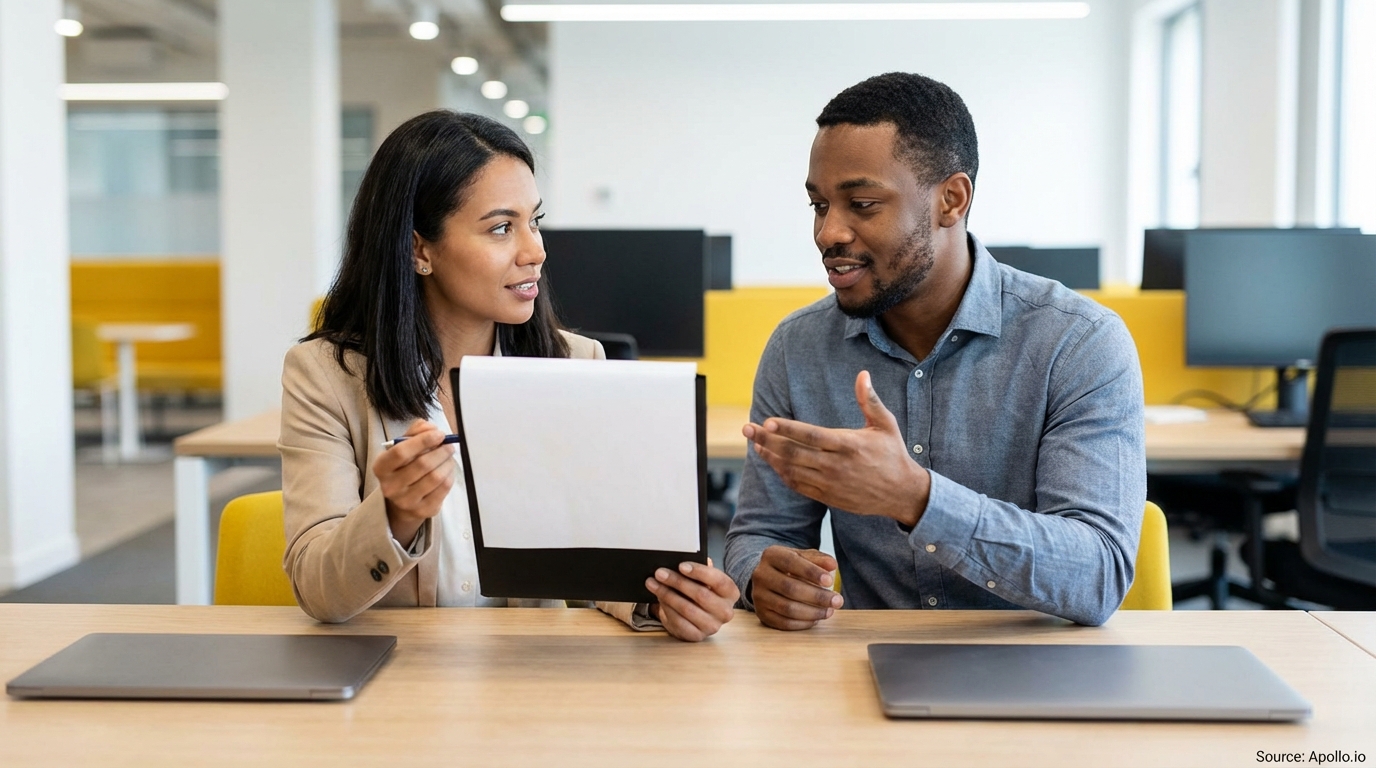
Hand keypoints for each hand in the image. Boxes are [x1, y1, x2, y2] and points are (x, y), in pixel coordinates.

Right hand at [373, 420, 456, 545]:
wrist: (402, 502)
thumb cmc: (404, 467)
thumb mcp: (403, 446)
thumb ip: (415, 431)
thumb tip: (431, 428)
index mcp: (381, 467)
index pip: (401, 452)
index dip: (423, 440)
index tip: (439, 434)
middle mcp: (390, 486)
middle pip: (422, 464)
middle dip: (441, 451)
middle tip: (449, 445)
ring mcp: (406, 501)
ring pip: (436, 477)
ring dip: (447, 463)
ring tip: (449, 457)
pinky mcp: (423, 510)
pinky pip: (443, 489)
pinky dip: (450, 475)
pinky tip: (448, 470)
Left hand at [645, 558, 738, 641]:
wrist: (695, 617)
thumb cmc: (701, 593)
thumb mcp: (704, 579)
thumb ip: (701, 569)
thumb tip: (691, 558)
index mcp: (730, 593)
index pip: (719, 581)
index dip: (699, 572)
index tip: (681, 566)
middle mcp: (725, 612)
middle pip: (701, 595)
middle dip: (677, 582)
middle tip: (660, 573)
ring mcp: (712, 626)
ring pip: (686, 609)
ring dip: (667, 594)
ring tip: (653, 583)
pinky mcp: (696, 636)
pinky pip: (678, 621)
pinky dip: (666, 608)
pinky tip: (658, 598)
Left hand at [743, 371, 929, 526]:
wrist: (902, 494)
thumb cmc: (893, 454)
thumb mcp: (886, 424)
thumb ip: (869, 400)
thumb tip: (862, 374)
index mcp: (848, 445)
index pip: (811, 436)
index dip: (787, 429)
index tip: (767, 421)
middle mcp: (836, 466)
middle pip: (794, 453)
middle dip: (767, 440)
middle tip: (746, 429)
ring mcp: (830, 483)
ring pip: (792, 470)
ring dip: (770, 457)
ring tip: (754, 444)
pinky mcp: (827, 497)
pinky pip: (798, 485)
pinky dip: (782, 474)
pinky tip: (772, 462)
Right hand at [749, 546, 843, 630]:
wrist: (768, 578)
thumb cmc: (791, 566)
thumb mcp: (803, 557)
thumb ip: (818, 559)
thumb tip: (832, 565)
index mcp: (772, 555)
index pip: (791, 562)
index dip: (811, 572)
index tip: (830, 581)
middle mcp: (761, 575)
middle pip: (790, 588)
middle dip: (817, 596)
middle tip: (838, 601)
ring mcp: (759, 596)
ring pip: (787, 608)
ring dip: (812, 612)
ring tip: (829, 611)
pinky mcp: (761, 613)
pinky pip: (783, 623)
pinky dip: (803, 623)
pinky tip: (816, 619)